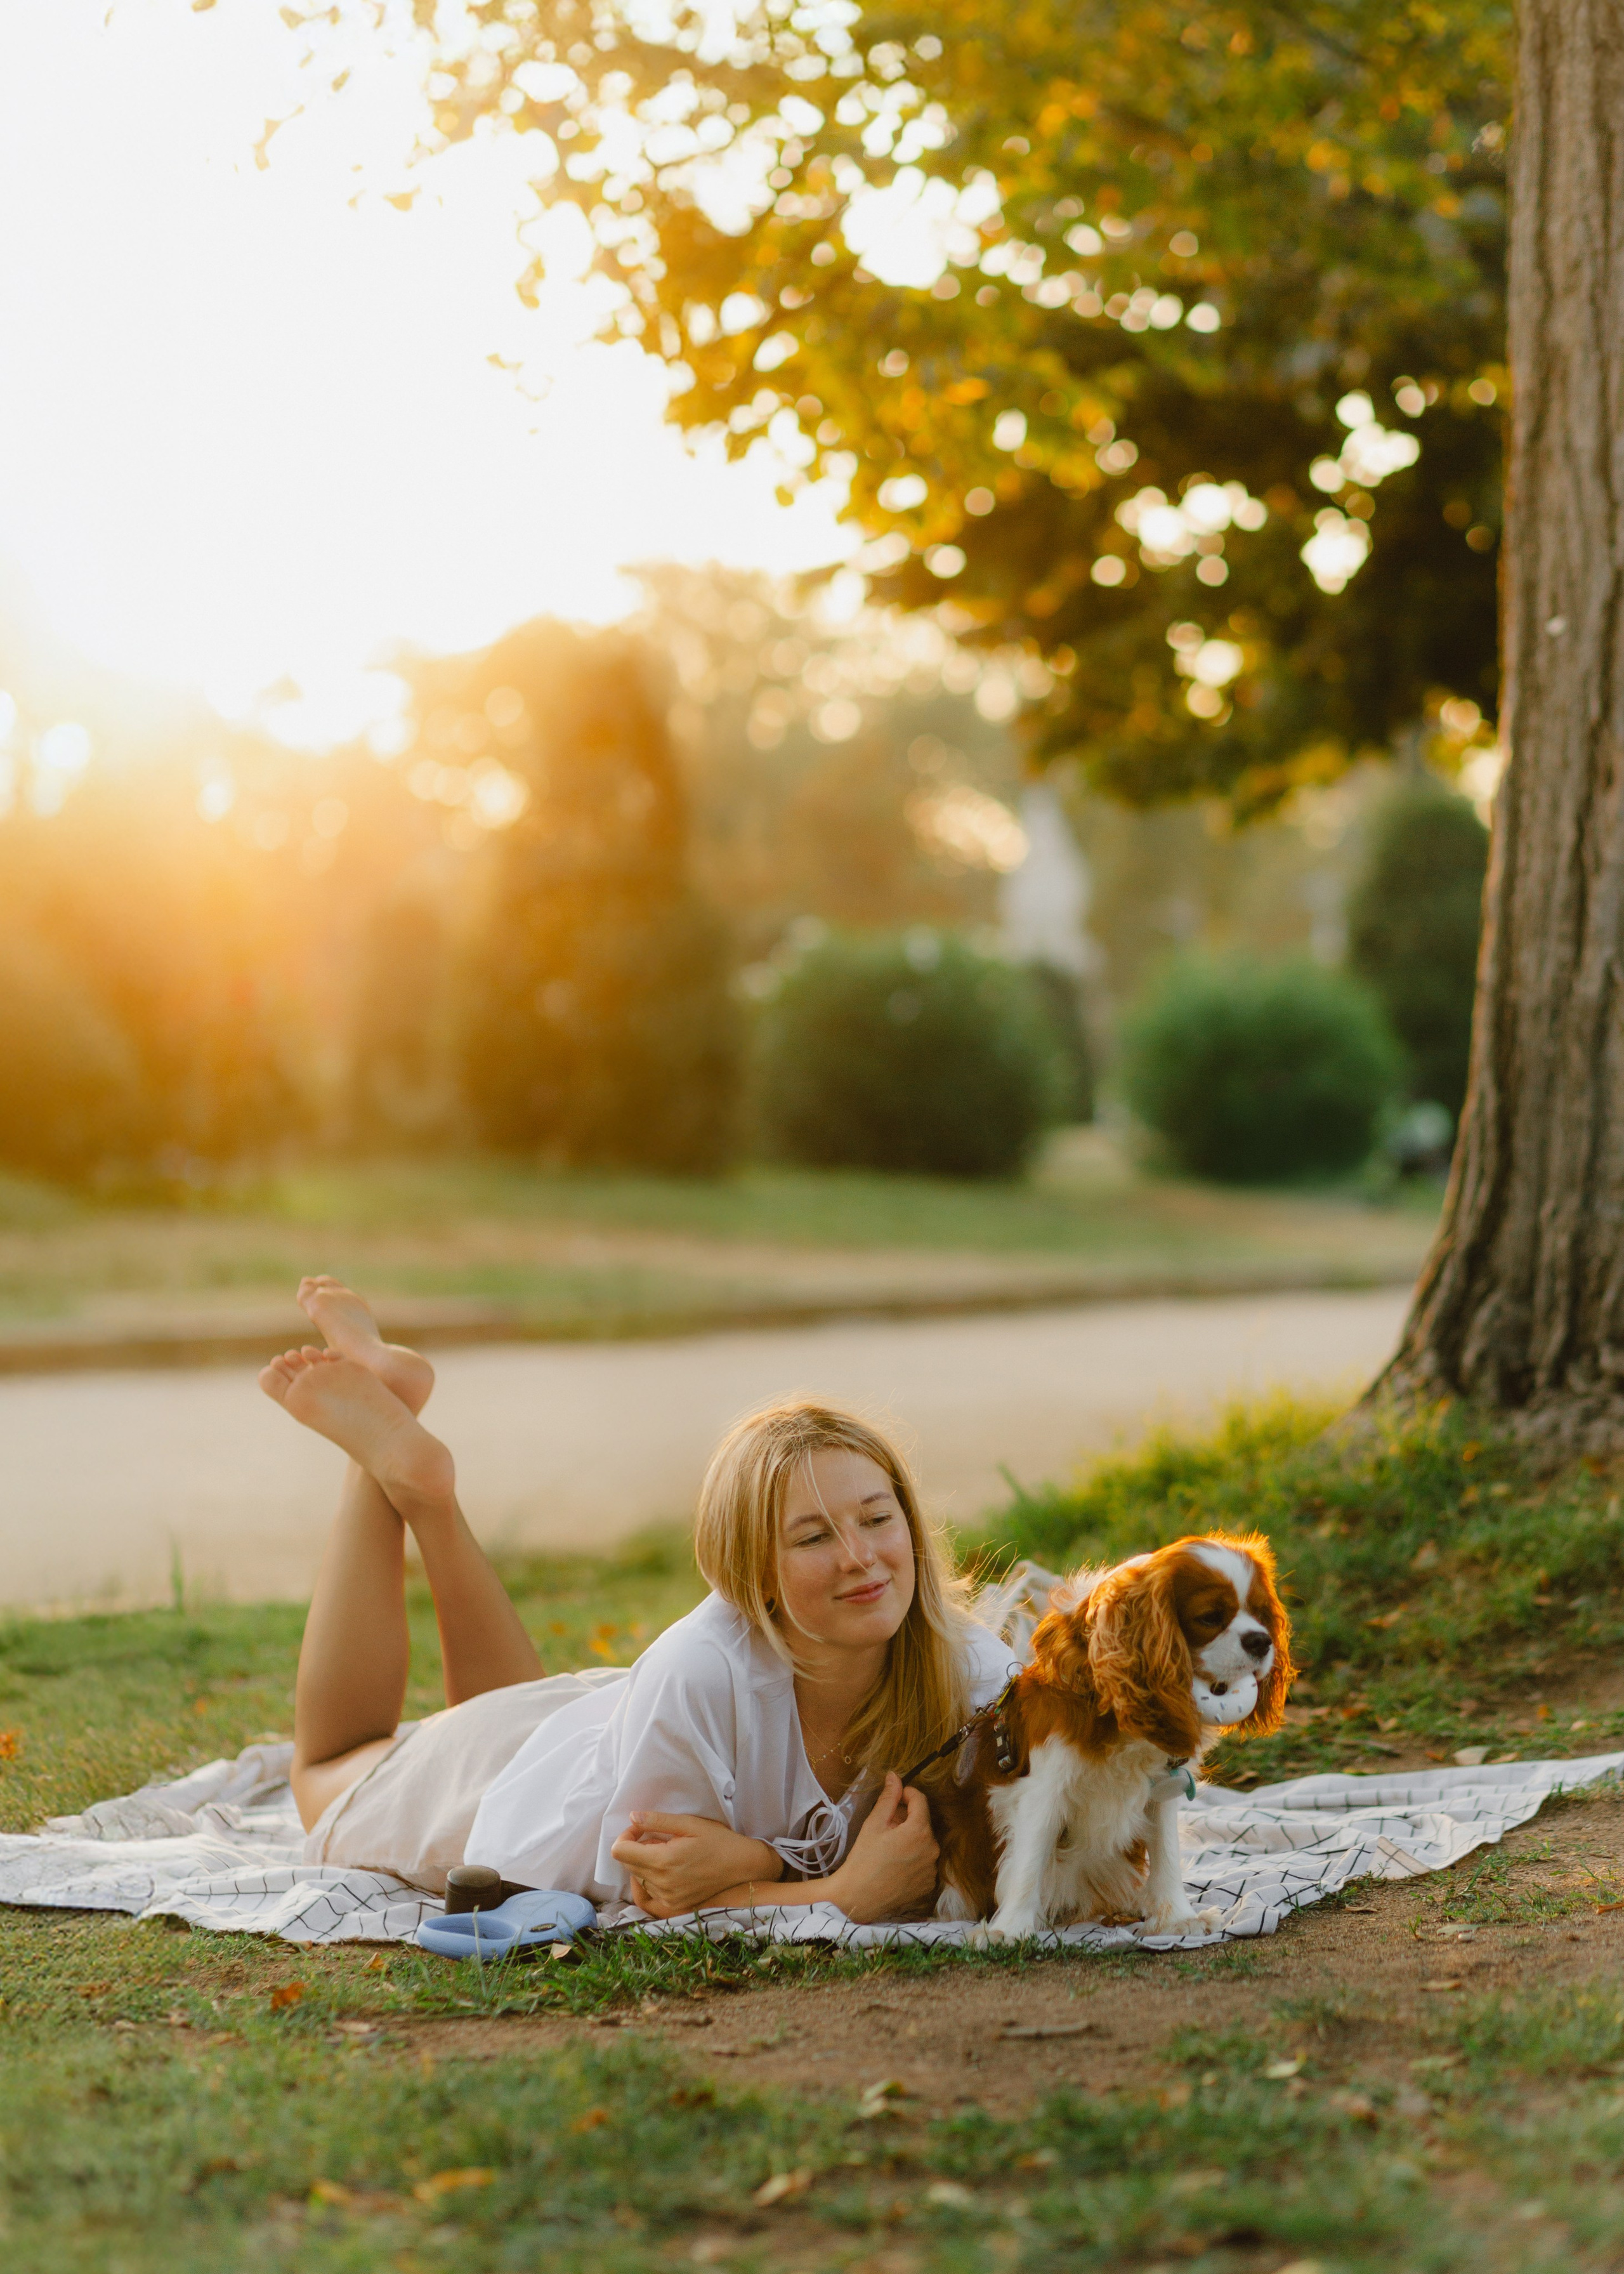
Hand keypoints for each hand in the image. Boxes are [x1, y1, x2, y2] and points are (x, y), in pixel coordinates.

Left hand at [609, 1812, 784, 1919]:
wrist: (742, 1867)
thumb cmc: (717, 1840)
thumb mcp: (689, 1823)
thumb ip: (657, 1821)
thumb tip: (632, 1817)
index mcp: (663, 1861)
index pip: (619, 1851)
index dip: (626, 1835)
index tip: (641, 1829)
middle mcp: (662, 1883)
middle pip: (626, 1864)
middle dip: (635, 1847)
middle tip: (657, 1838)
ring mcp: (667, 1898)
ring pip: (637, 1877)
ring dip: (644, 1863)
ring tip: (667, 1853)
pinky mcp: (673, 1906)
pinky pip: (647, 1893)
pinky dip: (650, 1879)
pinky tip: (666, 1870)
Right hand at [825, 1773, 937, 1924]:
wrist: (859, 1896)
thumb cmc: (864, 1858)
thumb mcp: (874, 1823)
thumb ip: (889, 1797)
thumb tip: (895, 1776)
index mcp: (920, 1831)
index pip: (920, 1800)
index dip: (906, 1794)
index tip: (894, 1798)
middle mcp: (933, 1849)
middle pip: (923, 1822)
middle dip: (906, 1819)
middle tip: (886, 1826)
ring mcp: (932, 1869)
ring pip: (924, 1842)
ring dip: (911, 1838)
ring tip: (890, 1847)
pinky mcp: (928, 1884)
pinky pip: (924, 1862)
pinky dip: (914, 1858)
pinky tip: (896, 1863)